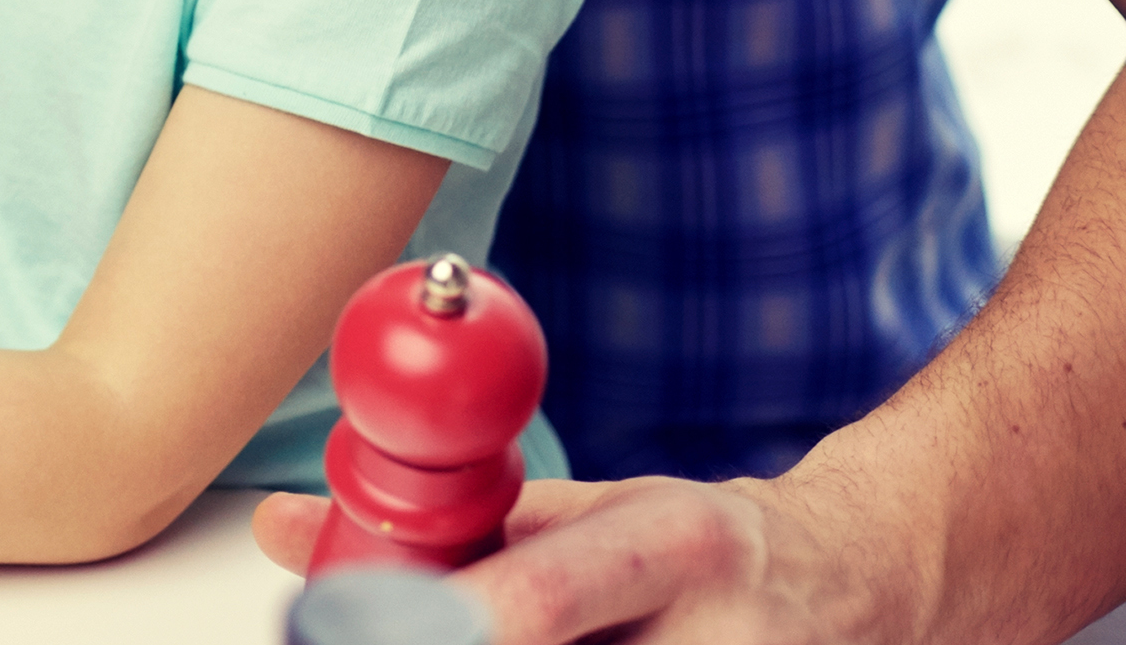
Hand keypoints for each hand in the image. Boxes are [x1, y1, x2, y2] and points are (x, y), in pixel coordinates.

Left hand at [252, 471, 897, 642]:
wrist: (860, 589)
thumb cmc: (702, 552)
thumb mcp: (590, 510)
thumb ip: (446, 525)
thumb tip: (281, 528)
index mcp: (680, 542)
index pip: (547, 597)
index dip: (454, 623)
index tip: (359, 626)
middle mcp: (726, 637)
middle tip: (360, 640)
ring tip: (436, 635)